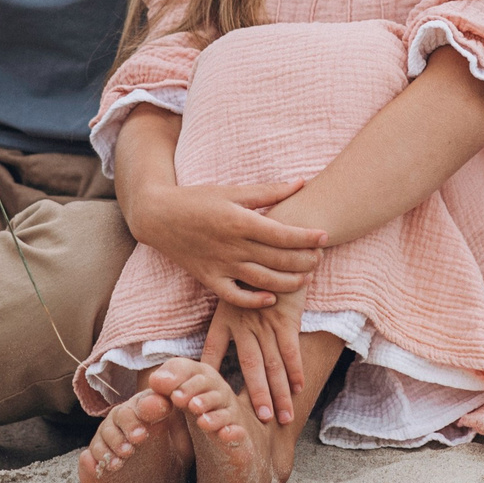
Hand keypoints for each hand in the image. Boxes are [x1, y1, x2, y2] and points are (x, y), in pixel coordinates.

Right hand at [122, 178, 326, 306]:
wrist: (158, 216)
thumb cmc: (197, 199)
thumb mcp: (232, 190)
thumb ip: (268, 190)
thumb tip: (302, 182)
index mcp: (239, 221)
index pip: (282, 234)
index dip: (306, 237)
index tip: (325, 236)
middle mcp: (232, 246)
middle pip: (278, 259)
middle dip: (304, 261)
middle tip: (320, 258)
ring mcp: (220, 265)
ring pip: (262, 281)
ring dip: (288, 283)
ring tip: (306, 278)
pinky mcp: (209, 279)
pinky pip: (234, 296)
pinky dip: (254, 300)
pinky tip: (271, 298)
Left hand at [201, 281, 309, 424]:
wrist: (279, 241)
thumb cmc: (254, 267)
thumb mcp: (232, 285)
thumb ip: (225, 310)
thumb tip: (212, 332)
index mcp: (225, 316)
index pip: (212, 350)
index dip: (208, 375)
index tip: (203, 397)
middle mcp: (244, 322)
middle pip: (249, 366)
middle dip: (256, 396)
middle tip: (260, 421)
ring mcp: (266, 320)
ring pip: (272, 363)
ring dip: (279, 392)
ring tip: (283, 417)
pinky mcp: (287, 316)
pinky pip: (291, 348)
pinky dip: (296, 369)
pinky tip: (299, 388)